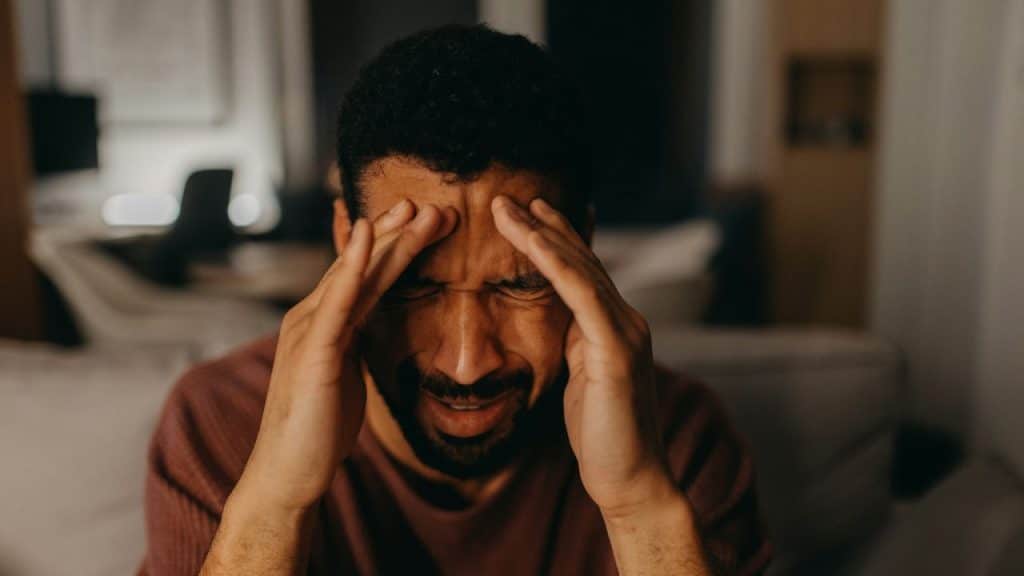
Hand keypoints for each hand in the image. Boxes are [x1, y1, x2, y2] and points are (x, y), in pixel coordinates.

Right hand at [233, 200, 457, 513]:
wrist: (288, 473)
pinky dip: (351, 266)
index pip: (365, 275)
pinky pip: (337, 301)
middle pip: (362, 265)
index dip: (395, 246)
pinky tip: (366, 237)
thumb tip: (373, 323)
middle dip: (398, 233)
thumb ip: (354, 340)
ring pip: (355, 275)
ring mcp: (310, 330)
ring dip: (387, 239)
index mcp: (325, 323)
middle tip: (432, 203)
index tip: (427, 221)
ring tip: (415, 209)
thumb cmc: (318, 426)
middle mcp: (313, 316)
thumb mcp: (345, 372)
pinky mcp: (314, 351)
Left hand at [491, 195, 673, 516]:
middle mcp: (626, 321)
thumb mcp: (582, 379)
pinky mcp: (616, 350)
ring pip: (580, 269)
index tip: (528, 212)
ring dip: (541, 234)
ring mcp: (625, 332)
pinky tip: (532, 241)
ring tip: (509, 208)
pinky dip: (556, 264)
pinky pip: (582, 295)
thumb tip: (561, 323)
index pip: (582, 272)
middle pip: (580, 260)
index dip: (556, 238)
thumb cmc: (602, 436)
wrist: (630, 479)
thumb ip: (577, 345)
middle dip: (544, 225)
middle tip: (508, 197)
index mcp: (614, 327)